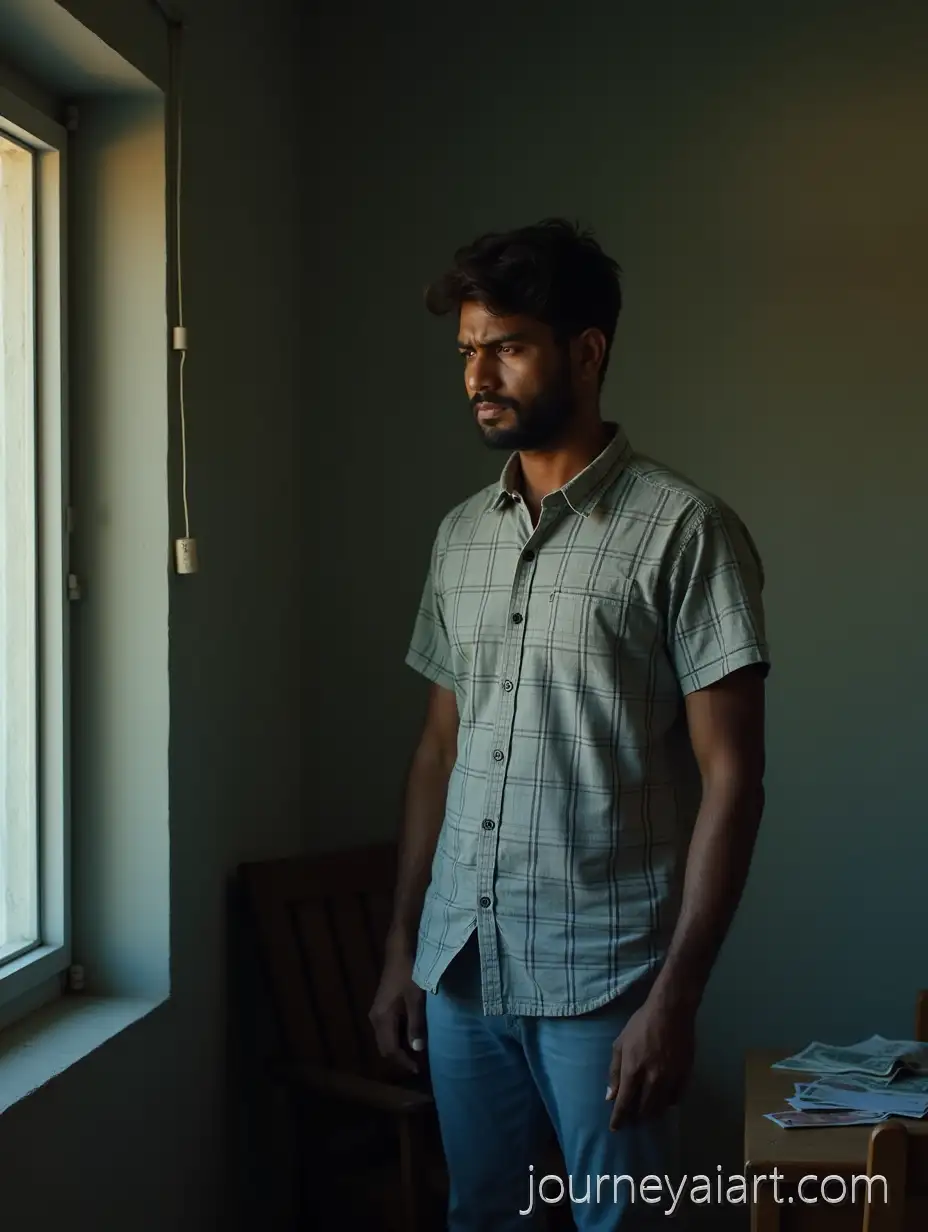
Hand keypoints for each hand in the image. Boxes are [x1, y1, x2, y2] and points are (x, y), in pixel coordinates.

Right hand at [368, 941, 425, 1074]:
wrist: (400, 947)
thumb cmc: (409, 971)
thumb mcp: (416, 998)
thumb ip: (415, 1024)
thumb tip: (416, 1049)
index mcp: (382, 1018)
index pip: (389, 1050)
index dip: (403, 1062)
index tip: (418, 1069)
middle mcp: (376, 1017)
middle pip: (385, 1046)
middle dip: (399, 1057)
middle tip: (418, 1064)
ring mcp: (378, 1010)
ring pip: (386, 1037)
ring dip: (399, 1047)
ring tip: (417, 1052)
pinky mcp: (383, 1004)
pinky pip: (388, 1028)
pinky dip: (398, 1035)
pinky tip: (412, 1034)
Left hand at [606, 991, 694, 1129]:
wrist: (671, 1011)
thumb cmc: (641, 1024)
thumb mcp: (620, 1043)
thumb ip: (615, 1071)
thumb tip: (611, 1096)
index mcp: (633, 1070)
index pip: (624, 1103)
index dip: (619, 1118)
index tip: (615, 1129)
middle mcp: (652, 1078)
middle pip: (644, 1109)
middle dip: (636, 1117)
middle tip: (632, 1119)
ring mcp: (671, 1078)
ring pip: (661, 1107)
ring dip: (652, 1113)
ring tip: (647, 1114)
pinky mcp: (685, 1075)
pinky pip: (677, 1098)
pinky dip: (669, 1103)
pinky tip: (664, 1100)